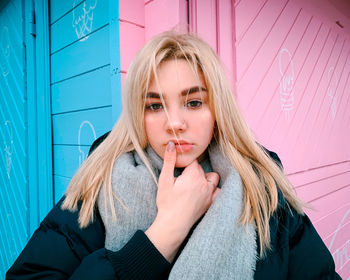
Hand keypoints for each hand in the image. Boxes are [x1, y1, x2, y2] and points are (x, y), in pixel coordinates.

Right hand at [145, 141, 219, 261]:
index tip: (179, 173)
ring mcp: (210, 193)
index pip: (192, 162)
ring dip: (205, 179)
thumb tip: (172, 144)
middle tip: (182, 181)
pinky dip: (214, 190)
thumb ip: (169, 160)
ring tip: (194, 185)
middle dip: (193, 172)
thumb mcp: (165, 180)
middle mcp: (204, 183)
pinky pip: (218, 191)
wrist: (173, 224)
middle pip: (201, 169)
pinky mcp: (211, 203)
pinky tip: (205, 192)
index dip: (184, 166)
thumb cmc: (167, 202)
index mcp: (193, 175)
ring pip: (213, 178)